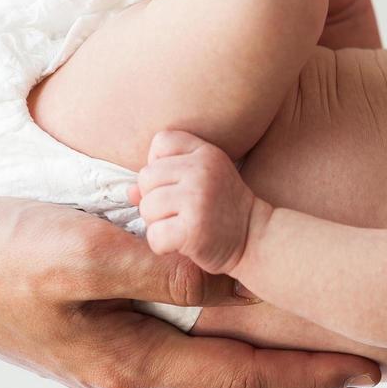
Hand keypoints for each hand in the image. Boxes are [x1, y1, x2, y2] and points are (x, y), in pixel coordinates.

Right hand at [0, 197, 378, 387]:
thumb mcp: (77, 250)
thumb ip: (157, 267)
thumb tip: (230, 281)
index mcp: (123, 362)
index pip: (241, 381)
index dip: (307, 378)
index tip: (365, 372)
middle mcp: (120, 372)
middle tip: (361, 378)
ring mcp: (101, 359)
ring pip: (206, 382)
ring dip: (266, 376)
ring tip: (313, 364)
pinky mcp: (86, 335)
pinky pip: (175, 357)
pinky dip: (221, 354)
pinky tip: (230, 331)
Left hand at [132, 130, 257, 275]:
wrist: (256, 238)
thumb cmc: (223, 208)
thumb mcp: (201, 180)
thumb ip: (165, 178)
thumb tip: (129, 192)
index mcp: (205, 152)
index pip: (161, 142)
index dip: (160, 164)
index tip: (177, 183)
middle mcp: (202, 170)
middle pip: (146, 177)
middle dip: (155, 199)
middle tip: (179, 211)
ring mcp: (198, 199)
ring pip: (147, 207)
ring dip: (158, 223)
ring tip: (182, 226)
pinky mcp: (194, 229)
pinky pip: (154, 236)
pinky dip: (163, 245)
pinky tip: (183, 243)